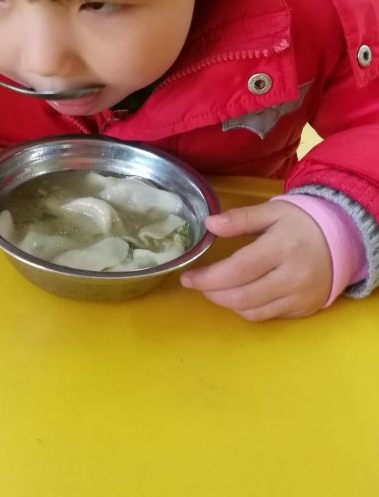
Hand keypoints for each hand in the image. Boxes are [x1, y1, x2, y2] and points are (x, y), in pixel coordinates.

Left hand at [181, 201, 332, 320]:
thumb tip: (209, 224)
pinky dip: (247, 309)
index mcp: (281, 248)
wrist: (342, 239)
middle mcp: (292, 277)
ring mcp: (299, 297)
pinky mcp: (304, 310)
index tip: (187, 277)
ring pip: (253, 312)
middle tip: (197, 283)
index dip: (208, 278)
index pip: (237, 270)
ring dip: (227, 303)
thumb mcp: (272, 212)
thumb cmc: (301, 222)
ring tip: (215, 289)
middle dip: (212, 293)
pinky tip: (239, 295)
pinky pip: (267, 316)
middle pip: (242, 296)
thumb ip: (240, 218)